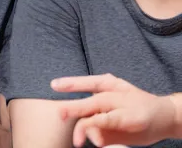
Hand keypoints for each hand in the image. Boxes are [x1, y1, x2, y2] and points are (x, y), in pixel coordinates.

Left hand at [51, 73, 176, 146]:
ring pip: (99, 116)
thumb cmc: (136, 108)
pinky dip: (99, 130)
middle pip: (92, 101)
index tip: (53, 85)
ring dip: (86, 125)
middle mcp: (116, 94)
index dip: (71, 83)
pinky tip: (96, 136)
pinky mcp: (130, 122)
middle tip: (59, 113)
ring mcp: (124, 109)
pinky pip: (108, 127)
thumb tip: (87, 132)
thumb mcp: (116, 102)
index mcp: (110, 85)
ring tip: (79, 136)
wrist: (166, 116)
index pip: (89, 82)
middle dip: (74, 108)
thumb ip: (100, 113)